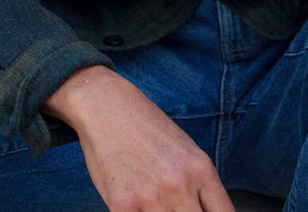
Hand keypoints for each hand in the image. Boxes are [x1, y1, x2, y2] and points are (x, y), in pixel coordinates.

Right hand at [42, 65, 234, 211]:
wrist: (107, 106)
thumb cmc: (146, 127)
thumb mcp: (185, 149)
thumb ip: (199, 184)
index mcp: (200, 169)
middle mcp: (181, 185)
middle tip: (175, 209)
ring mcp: (152, 197)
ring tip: (153, 205)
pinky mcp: (123, 205)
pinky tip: (135, 206)